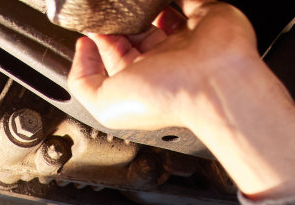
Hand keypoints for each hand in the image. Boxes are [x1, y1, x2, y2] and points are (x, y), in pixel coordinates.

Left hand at [68, 0, 294, 197]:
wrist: (210, 84)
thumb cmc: (166, 98)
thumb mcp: (104, 104)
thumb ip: (83, 82)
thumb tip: (83, 51)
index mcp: (142, 80)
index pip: (115, 54)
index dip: (101, 38)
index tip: (91, 26)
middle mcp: (164, 60)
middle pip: (135, 32)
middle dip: (120, 19)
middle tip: (110, 10)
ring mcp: (185, 37)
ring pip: (159, 13)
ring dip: (143, 5)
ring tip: (132, 2)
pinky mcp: (205, 14)